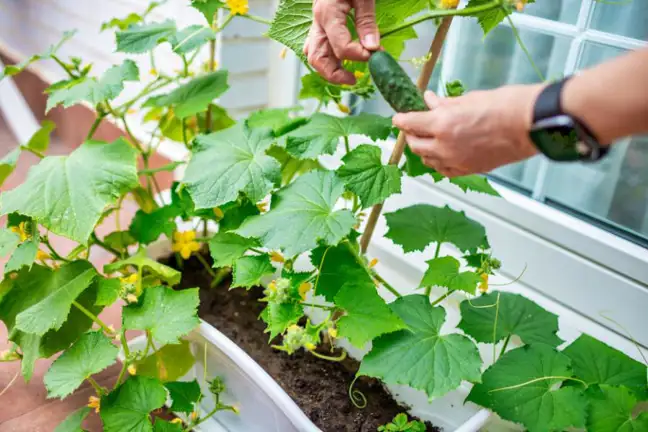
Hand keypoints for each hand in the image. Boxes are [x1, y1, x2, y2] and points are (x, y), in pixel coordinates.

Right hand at [303, 0, 379, 84]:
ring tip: (347, 75)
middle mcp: (318, 22)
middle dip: (335, 74)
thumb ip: (366, 22)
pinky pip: (315, 47)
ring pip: (314, 55)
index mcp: (328, 14)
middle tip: (353, 80)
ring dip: (329, 70)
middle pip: (318, 58)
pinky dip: (326, 59)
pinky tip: (339, 62)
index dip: (358, 56)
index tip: (375, 55)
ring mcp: (316, 24)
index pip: (341, 47)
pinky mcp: (319, 24)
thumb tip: (372, 47)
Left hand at [392, 85, 543, 176]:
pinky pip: (443, 170)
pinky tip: (440, 154)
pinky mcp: (468, 170)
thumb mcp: (469, 98)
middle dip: (410, 135)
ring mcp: (455, 160)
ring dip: (422, 149)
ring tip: (426, 140)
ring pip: (427, 159)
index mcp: (442, 123)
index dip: (402, 119)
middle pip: (415, 144)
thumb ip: (445, 103)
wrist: (530, 125)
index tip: (398, 117)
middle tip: (412, 127)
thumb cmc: (504, 106)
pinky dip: (437, 162)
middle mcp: (444, 145)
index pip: (411, 123)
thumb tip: (430, 100)